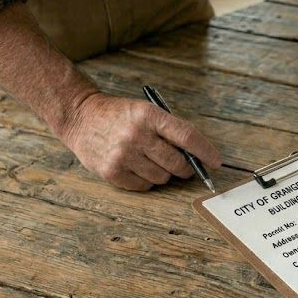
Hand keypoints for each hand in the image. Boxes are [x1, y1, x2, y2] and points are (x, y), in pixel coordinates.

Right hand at [58, 92, 221, 190]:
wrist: (81, 117)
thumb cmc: (120, 115)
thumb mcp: (145, 111)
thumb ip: (170, 131)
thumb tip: (198, 157)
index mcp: (149, 116)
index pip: (187, 136)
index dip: (205, 151)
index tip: (216, 161)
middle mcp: (136, 136)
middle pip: (177, 163)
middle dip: (185, 168)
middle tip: (184, 166)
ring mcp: (123, 155)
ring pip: (162, 178)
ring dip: (164, 174)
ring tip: (152, 161)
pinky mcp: (112, 172)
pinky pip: (144, 186)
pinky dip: (146, 181)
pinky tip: (137, 167)